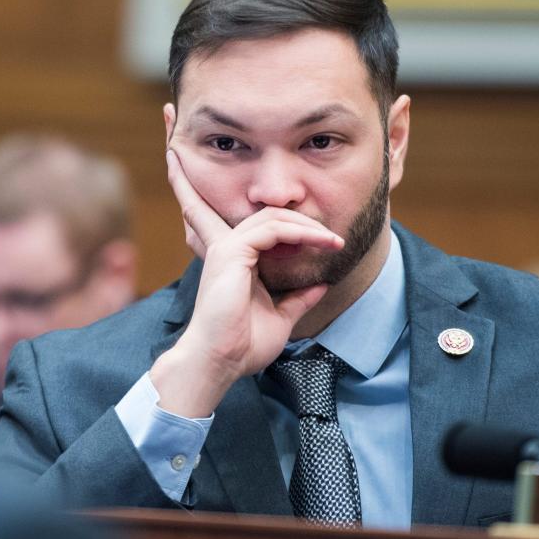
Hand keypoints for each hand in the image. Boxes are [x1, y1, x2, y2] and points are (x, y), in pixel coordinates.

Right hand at [149, 149, 343, 416]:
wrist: (221, 361)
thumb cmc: (242, 345)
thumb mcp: (280, 318)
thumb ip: (297, 298)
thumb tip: (320, 286)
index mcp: (230, 258)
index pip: (218, 215)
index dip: (204, 189)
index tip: (221, 177)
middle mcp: (225, 246)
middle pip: (260, 208)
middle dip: (291, 210)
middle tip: (332, 237)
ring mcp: (226, 247)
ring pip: (273, 216)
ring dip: (307, 225)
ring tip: (334, 241)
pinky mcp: (232, 252)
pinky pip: (274, 229)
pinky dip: (302, 233)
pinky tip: (323, 243)